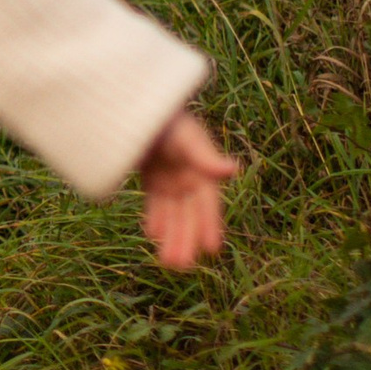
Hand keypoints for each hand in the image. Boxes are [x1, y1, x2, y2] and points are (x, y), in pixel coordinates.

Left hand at [138, 108, 236, 269]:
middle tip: (180, 267)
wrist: (137, 102)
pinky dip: (156, 217)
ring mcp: (170, 176)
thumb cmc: (167, 118)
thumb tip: (233, 170)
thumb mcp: (186, 137)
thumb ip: (205, 157)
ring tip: (167, 262)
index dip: (210, 225)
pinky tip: (153, 235)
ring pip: (172, 212)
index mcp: (202, 169)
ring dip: (171, 235)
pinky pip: (156, 202)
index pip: (207, 204)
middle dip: (186, 239)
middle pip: (188, 214)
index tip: (212, 249)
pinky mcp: (152, 175)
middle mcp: (188, 176)